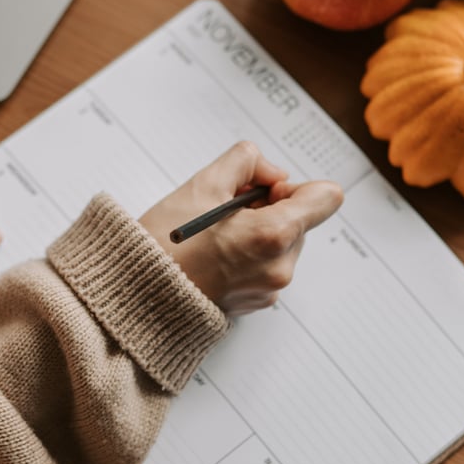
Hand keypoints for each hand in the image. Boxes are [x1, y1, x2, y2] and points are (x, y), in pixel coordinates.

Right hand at [140, 141, 342, 314]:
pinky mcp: (256, 302)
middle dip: (270, 209)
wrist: (137, 295)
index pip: (327, 197)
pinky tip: (214, 254)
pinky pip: (267, 267)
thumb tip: (272, 172)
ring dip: (258, 232)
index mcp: (274, 235)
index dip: (296, 186)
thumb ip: (247, 161)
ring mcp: (270, 289)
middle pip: (301, 221)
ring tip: (215, 235)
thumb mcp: (203, 183)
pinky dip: (249, 255)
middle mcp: (280, 267)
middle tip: (225, 211)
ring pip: (283, 244)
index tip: (264, 191)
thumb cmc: (164, 244)